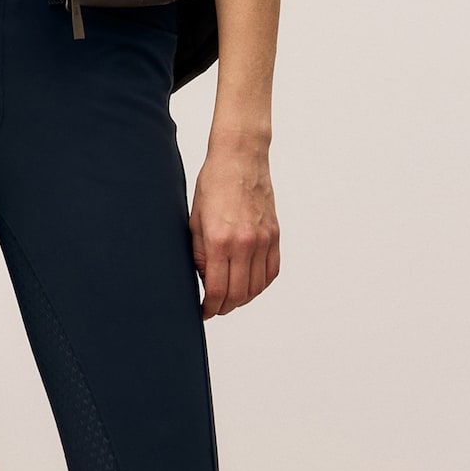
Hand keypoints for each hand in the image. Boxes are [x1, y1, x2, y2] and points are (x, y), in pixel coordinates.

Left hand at [190, 134, 280, 317]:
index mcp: (220, 240)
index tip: (203, 312)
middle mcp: (245, 243)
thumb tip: (204, 280)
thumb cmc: (213, 184)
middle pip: (239, 294)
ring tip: (230, 298)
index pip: (217, 289)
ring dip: (243, 299)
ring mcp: (263, 240)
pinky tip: (249, 284)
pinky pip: (271, 271)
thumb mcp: (194, 220)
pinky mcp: (275, 235)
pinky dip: (260, 284)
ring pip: (257, 287)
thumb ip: (199, 254)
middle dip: (224, 307)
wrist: (240, 158)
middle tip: (214, 308)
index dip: (209, 307)